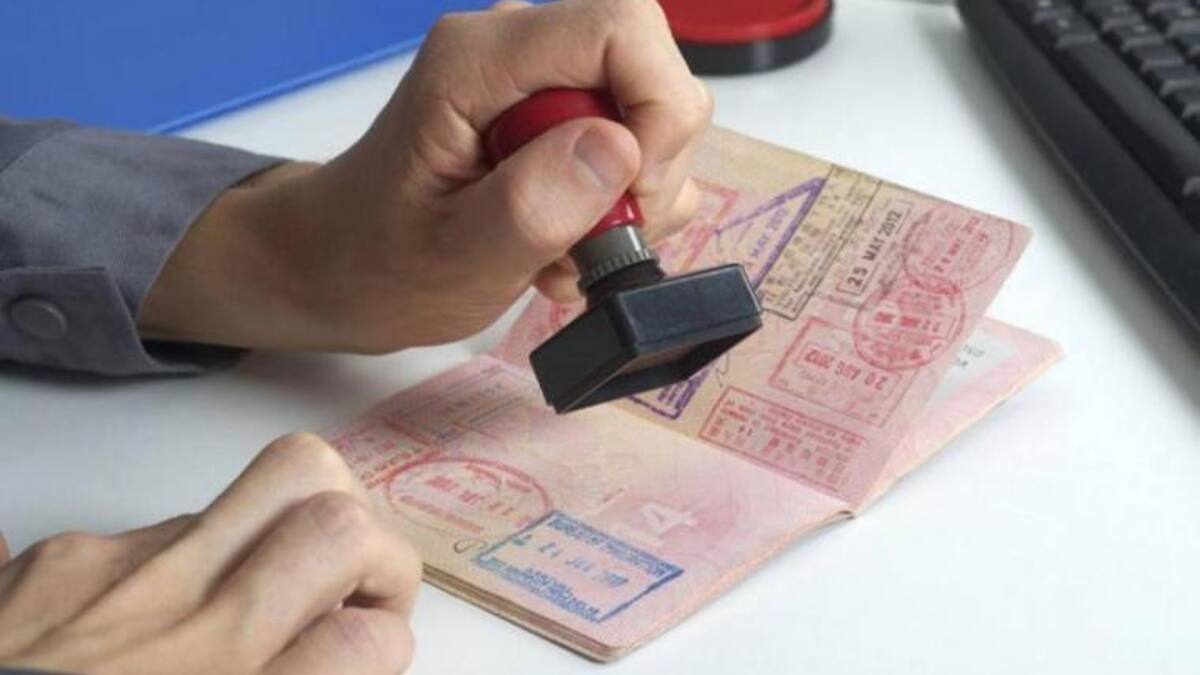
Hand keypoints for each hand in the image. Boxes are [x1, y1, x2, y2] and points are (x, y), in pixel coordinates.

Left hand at [0, 434, 420, 674]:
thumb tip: (345, 656)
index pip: (367, 635)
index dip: (388, 641)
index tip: (369, 651)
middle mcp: (175, 627)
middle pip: (316, 493)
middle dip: (366, 538)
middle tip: (352, 595)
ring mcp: (105, 575)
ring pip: (249, 496)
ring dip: (280, 546)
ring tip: (252, 607)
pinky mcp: (46, 560)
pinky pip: (159, 531)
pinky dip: (184, 571)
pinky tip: (145, 628)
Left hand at [138, 0, 711, 352]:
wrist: (339, 267)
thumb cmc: (376, 262)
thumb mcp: (453, 256)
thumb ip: (533, 204)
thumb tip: (621, 147)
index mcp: (478, 59)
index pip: (619, 29)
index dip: (655, 109)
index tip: (633, 194)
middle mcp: (515, 50)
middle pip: (647, 65)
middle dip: (651, 163)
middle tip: (598, 239)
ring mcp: (538, 81)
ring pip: (650, 111)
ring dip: (634, 197)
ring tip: (568, 253)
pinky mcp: (554, 116)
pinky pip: (632, 142)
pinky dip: (619, 204)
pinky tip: (567, 243)